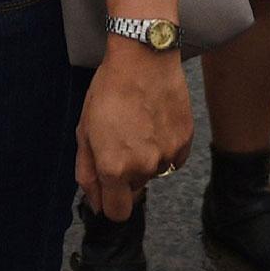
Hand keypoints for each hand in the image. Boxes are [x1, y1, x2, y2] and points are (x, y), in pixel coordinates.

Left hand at [76, 41, 192, 219]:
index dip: (110, 203)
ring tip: (139, 124)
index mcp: (114, 168)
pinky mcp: (184, 141)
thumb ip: (87, 172)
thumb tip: (96, 202)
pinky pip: (173, 157)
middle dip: (125, 173)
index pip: (117, 212)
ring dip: (145, 158)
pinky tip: (155, 122)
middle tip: (120, 139)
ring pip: (154, 171)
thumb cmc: (108, 90)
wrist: (143, 58)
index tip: (108, 189)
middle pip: (134, 189)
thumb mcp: (84, 131)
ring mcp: (167, 155)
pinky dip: (164, 147)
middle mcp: (143, 167)